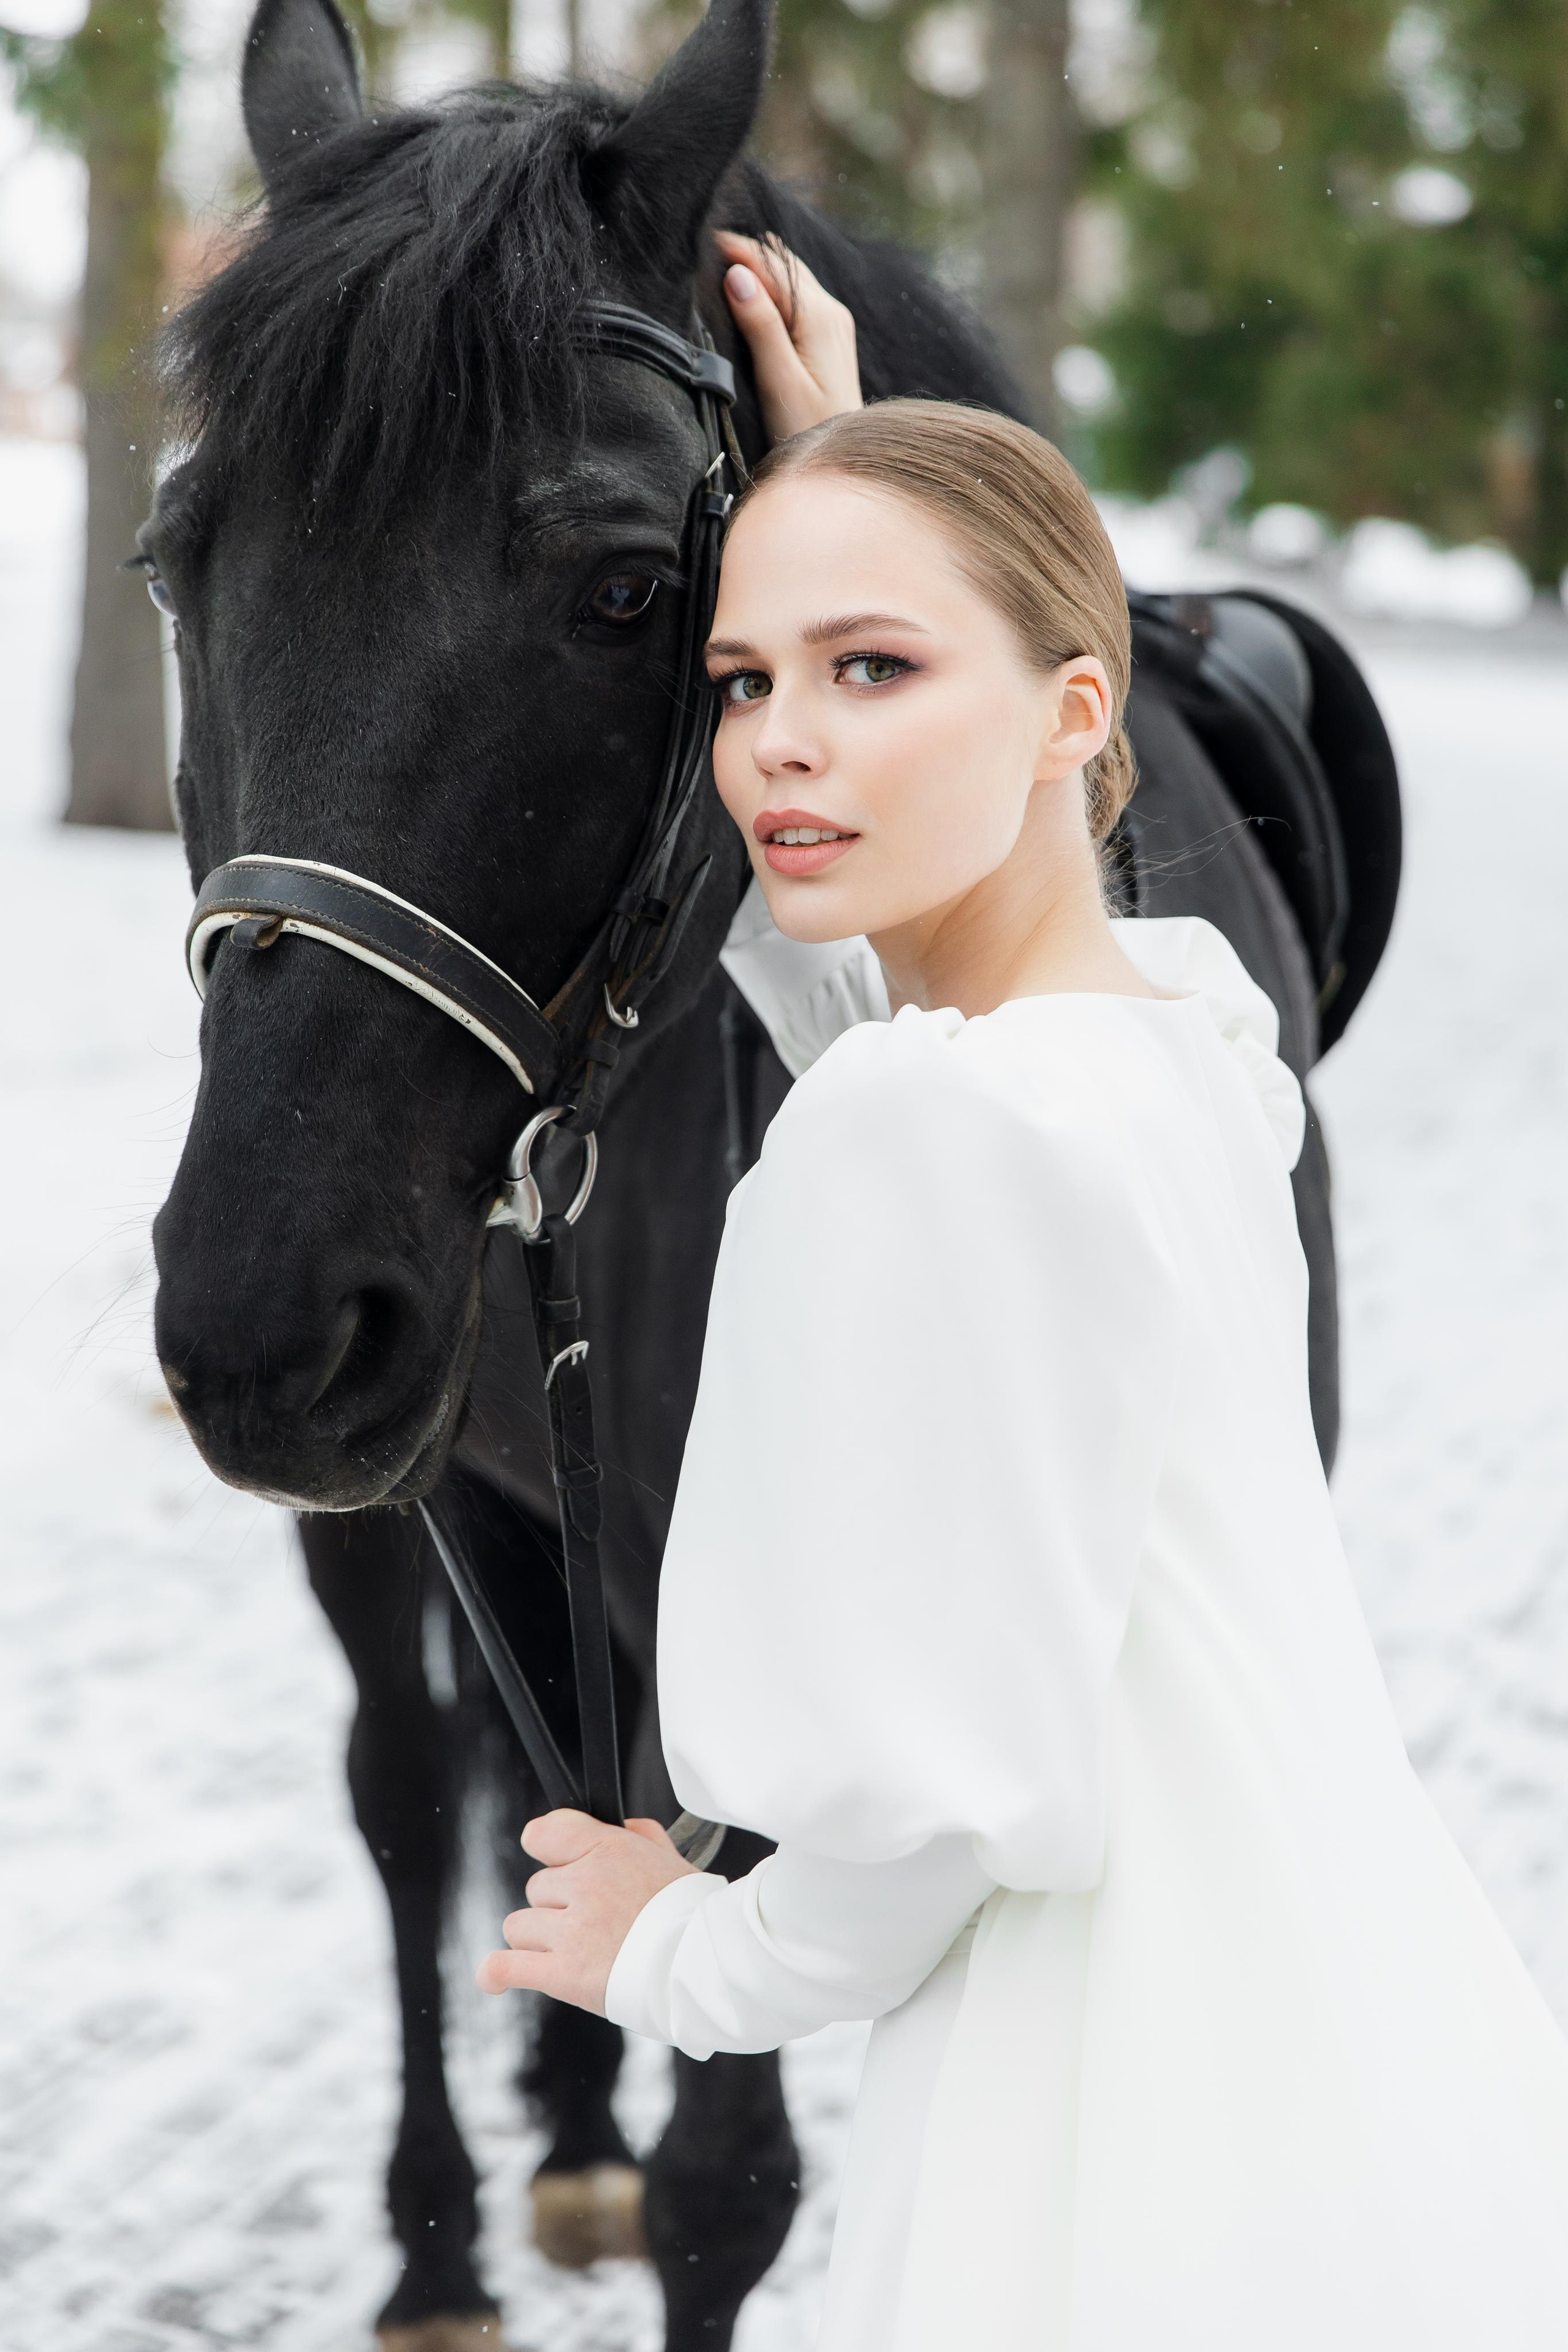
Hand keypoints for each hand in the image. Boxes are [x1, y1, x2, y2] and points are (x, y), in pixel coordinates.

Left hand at [476, 1809, 698, 2013]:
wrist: (703, 1968)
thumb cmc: (692, 1916)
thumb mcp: (672, 1861)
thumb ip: (642, 1836)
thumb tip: (624, 1826)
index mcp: (608, 1850)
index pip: (545, 1833)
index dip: (549, 1849)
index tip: (556, 1861)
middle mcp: (584, 1885)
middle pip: (537, 1887)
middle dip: (558, 1904)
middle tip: (594, 1921)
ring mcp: (571, 1931)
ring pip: (520, 1925)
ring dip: (539, 1939)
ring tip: (574, 1952)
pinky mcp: (563, 1974)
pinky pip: (508, 1965)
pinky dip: (498, 1972)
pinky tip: (495, 1976)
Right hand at [716, 230, 863, 444]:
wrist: (842, 463)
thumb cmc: (807, 429)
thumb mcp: (780, 379)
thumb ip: (761, 326)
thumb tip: (739, 276)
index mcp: (820, 317)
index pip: (775, 267)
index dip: (741, 251)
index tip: (709, 238)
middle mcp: (831, 313)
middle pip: (786, 268)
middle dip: (751, 255)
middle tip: (711, 244)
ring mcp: (833, 326)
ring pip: (792, 282)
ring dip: (762, 272)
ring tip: (726, 261)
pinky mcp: (828, 341)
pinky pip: (797, 302)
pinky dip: (773, 292)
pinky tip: (753, 294)